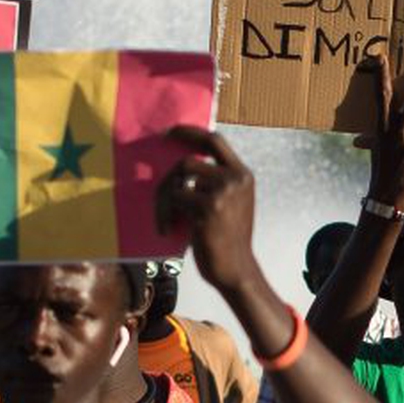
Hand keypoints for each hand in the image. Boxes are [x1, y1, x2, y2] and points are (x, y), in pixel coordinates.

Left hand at [156, 126, 259, 292]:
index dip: (190, 133)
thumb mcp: (230, 204)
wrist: (236, 270)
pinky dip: (165, 214)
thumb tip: (179, 168)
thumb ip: (214, 183)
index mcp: (242, 175)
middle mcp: (235, 179)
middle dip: (167, 180)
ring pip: (178, 179)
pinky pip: (175, 198)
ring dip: (164, 199)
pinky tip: (168, 229)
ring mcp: (223, 192)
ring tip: (165, 218)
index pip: (215, 141)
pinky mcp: (208, 207)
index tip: (170, 132)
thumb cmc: (226, 240)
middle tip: (161, 200)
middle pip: (187, 162)